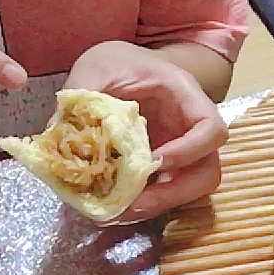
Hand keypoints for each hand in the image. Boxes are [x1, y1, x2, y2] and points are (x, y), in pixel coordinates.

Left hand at [64, 41, 227, 223]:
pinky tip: (109, 207)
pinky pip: (162, 194)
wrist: (120, 67)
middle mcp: (190, 130)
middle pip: (207, 173)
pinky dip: (140, 205)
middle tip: (132, 204)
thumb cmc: (116, 62)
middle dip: (172, 194)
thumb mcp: (96, 68)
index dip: (189, 152)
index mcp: (185, 96)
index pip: (211, 130)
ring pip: (187, 191)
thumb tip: (61, 137)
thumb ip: (82, 96)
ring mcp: (181, 154)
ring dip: (155, 206)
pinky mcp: (163, 171)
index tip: (152, 162)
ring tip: (116, 212)